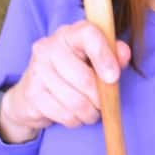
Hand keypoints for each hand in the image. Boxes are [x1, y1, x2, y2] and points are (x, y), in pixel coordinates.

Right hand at [0, 21, 131, 143]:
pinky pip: (63, 114)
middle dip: (100, 99)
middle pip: (84, 78)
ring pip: (75, 101)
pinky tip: (74, 115)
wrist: (33, 89)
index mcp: (69, 34)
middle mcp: (49, 47)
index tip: (114, 78)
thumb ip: (113, 54)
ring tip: (90, 112)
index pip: (88, 35)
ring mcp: (37, 70)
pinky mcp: (31, 93)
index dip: (104, 56)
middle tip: (103, 105)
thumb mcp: (94, 59)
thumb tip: (124, 53)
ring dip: (89, 113)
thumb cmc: (72, 71)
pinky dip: (74, 120)